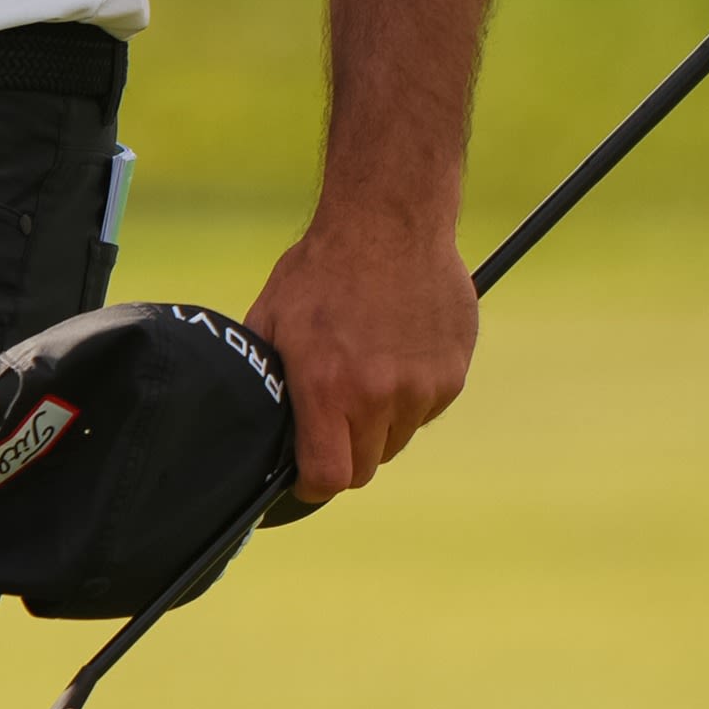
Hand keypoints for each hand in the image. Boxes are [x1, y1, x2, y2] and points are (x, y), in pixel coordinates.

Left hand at [242, 212, 477, 501]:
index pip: (329, 478)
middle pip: (364, 467)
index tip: (304, 476)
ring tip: (363, 371)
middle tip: (331, 417)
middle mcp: (380, 396)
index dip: (312, 485)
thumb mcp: (271, 319)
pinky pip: (425, 410)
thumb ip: (268, 377)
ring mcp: (422, 388)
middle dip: (343, 453)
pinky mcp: (452, 375)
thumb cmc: (321, 269)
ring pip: (396, 439)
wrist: (389, 223)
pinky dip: (409, 397)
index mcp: (328, 387)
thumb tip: (256, 420)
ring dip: (378, 424)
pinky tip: (394, 352)